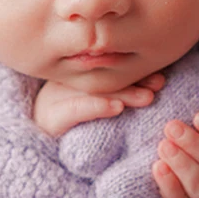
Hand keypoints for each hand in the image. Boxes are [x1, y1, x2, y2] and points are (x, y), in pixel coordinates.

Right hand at [33, 72, 166, 137]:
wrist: (37, 129)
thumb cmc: (68, 110)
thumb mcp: (91, 98)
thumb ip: (117, 87)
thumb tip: (156, 80)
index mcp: (84, 74)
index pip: (114, 68)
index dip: (138, 71)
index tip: (161, 76)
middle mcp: (74, 81)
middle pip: (109, 77)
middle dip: (136, 81)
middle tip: (159, 83)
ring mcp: (62, 95)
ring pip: (98, 91)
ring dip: (125, 93)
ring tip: (147, 97)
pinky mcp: (55, 115)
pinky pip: (79, 109)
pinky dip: (98, 107)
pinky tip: (116, 108)